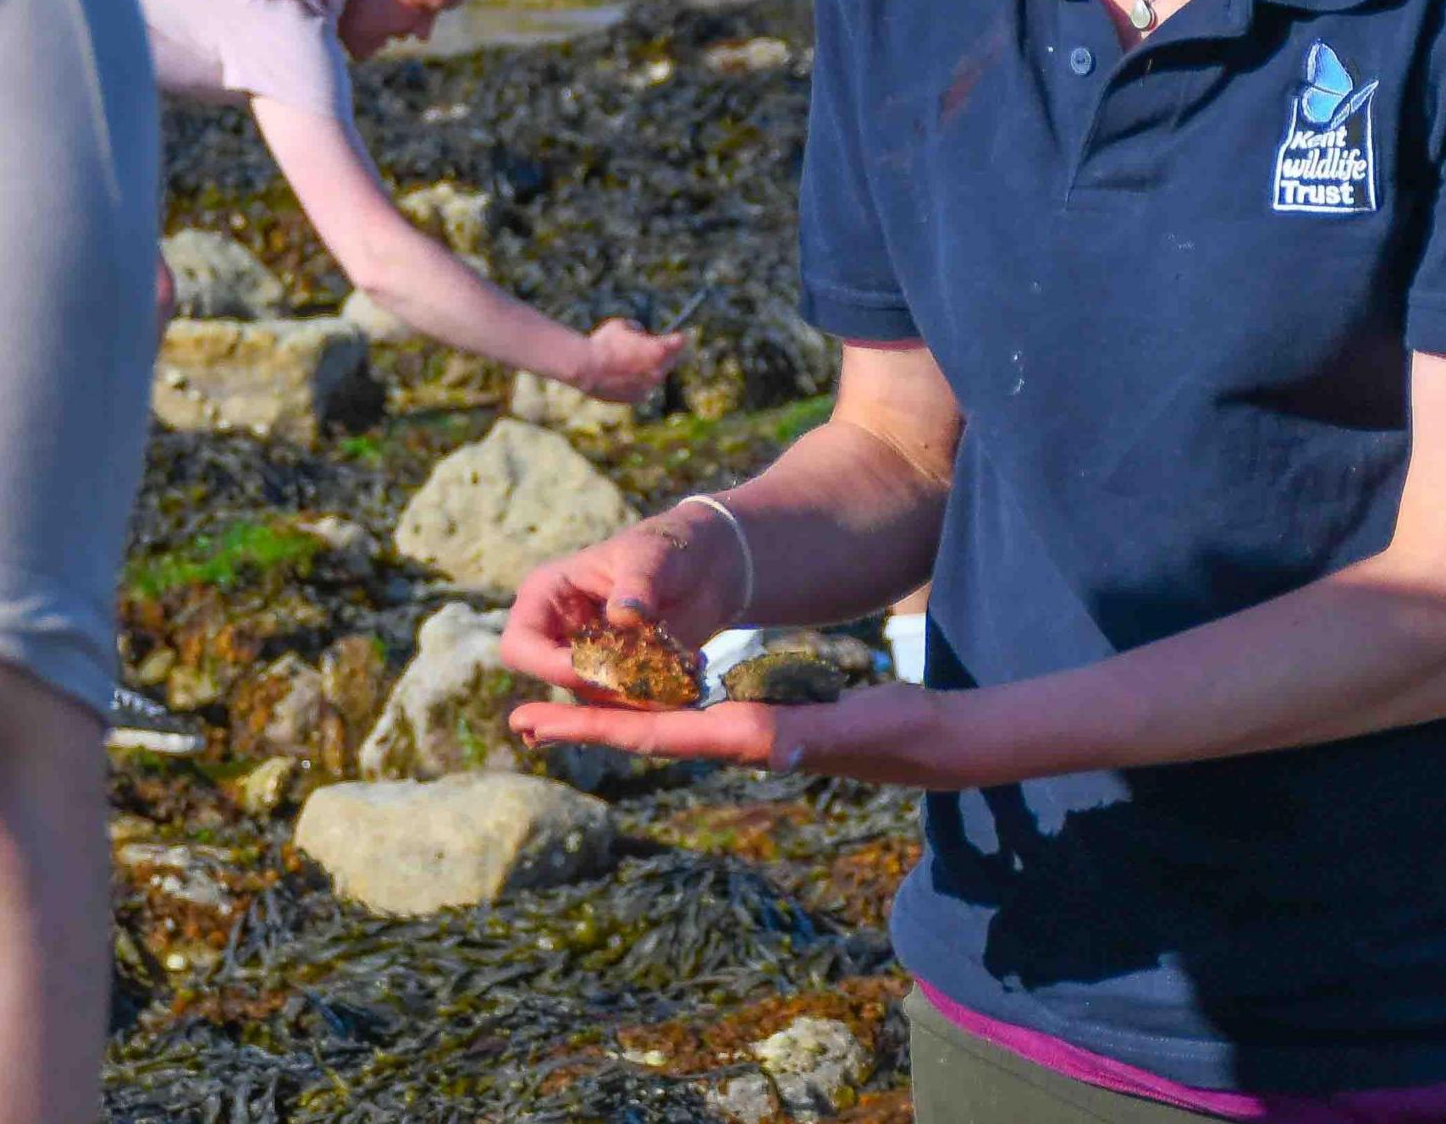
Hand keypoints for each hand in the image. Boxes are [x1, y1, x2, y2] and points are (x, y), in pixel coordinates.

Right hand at [496, 510, 744, 699]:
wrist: (702, 567)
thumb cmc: (664, 549)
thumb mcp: (651, 557)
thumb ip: (637, 585)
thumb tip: (623, 615)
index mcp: (545, 596)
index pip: (519, 646)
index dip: (549, 666)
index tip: (597, 669)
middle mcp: (556, 632)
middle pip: (550, 680)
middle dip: (592, 686)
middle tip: (642, 679)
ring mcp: (584, 658)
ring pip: (587, 698)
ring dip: (625, 696)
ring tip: (668, 672)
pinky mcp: (614, 678)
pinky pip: (618, 705)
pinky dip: (643, 701)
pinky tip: (675, 682)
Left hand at [508, 680, 980, 788]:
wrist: (927, 741)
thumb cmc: (896, 731)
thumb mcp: (851, 726)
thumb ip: (812, 734)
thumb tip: (770, 745)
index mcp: (742, 737)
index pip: (654, 734)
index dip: (595, 726)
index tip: (542, 720)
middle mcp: (732, 739)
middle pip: (640, 733)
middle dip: (580, 727)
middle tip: (518, 721)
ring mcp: (742, 732)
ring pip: (658, 724)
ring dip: (604, 718)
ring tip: (553, 709)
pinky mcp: (757, 719)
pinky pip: (687, 715)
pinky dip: (646, 708)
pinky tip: (630, 700)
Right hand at [570, 320, 686, 404]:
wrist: (586, 368)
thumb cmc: (603, 342)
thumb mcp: (621, 325)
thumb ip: (636, 330)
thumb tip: (639, 336)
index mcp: (659, 349)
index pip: (680, 342)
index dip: (676, 338)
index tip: (675, 337)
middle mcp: (659, 370)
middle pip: (670, 361)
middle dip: (663, 355)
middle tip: (650, 349)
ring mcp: (649, 386)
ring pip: (655, 376)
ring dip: (648, 369)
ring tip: (630, 361)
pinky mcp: (637, 398)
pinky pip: (643, 388)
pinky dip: (637, 383)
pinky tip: (624, 376)